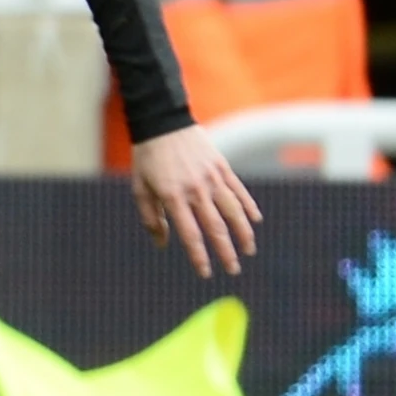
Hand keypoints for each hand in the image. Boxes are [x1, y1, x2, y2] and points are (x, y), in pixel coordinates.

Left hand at [128, 126, 263, 278]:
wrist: (163, 121)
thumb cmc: (147, 158)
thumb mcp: (140, 189)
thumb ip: (152, 218)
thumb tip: (162, 244)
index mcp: (173, 197)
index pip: (190, 234)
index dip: (199, 256)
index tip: (206, 273)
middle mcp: (196, 189)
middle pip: (216, 227)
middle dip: (226, 252)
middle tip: (233, 270)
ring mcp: (212, 177)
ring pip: (233, 211)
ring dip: (243, 233)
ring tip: (248, 250)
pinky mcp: (222, 166)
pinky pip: (238, 190)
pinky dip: (248, 207)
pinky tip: (255, 221)